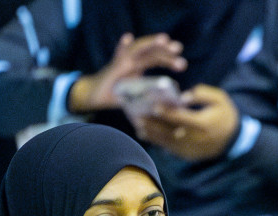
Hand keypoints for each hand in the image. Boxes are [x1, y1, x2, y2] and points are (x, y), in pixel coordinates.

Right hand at [69, 32, 186, 111]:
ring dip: (151, 43)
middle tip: (178, 48)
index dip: (169, 59)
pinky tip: (127, 38)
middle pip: (151, 52)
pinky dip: (121, 46)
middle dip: (165, 49)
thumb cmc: (117, 98)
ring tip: (164, 39)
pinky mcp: (113, 67)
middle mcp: (133, 61)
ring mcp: (123, 62)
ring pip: (139, 49)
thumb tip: (170, 115)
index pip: (157, 59)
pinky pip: (117, 55)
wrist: (95, 96)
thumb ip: (150, 102)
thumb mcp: (138, 101)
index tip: (182, 63)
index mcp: (140, 67)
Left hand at [134, 85, 239, 162]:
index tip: (153, 105)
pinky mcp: (187, 155)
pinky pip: (169, 148)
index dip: (167, 112)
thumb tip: (183, 96)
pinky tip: (146, 134)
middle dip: (153, 123)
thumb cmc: (224, 114)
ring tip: (138, 125)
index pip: (181, 118)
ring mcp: (190, 149)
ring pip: (166, 141)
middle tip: (138, 116)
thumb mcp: (220, 99)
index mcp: (204, 124)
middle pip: (169, 131)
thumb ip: (202, 94)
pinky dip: (157, 141)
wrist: (233, 140)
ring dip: (151, 134)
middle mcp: (195, 139)